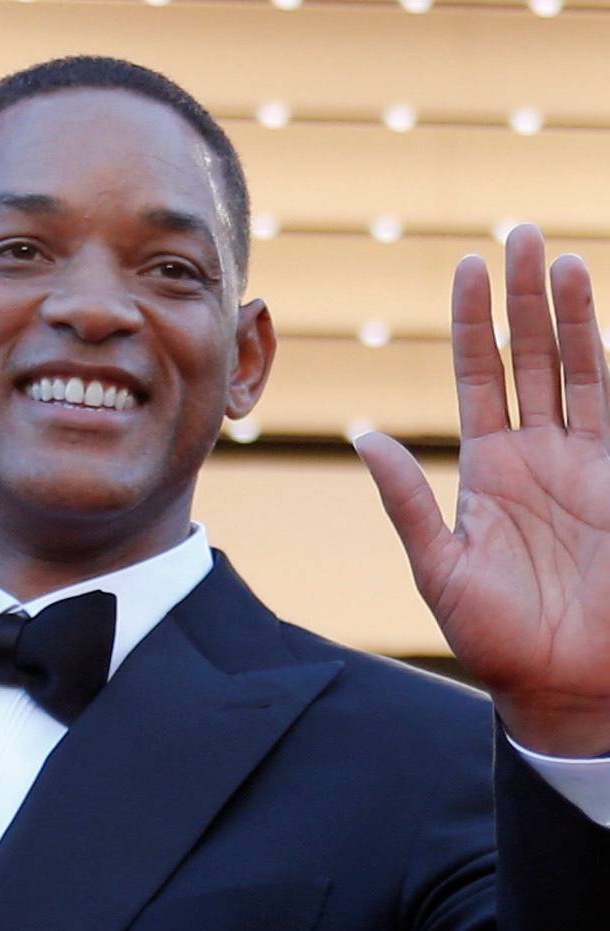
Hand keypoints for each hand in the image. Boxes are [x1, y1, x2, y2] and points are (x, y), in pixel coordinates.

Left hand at [357, 224, 609, 757]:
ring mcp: (587, 462)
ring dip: (572, 311)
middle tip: (518, 231)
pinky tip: (602, 315)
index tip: (468, 265)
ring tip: (560, 253)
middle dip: (526, 295)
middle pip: (533, 355)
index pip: (482, 376)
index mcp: (489, 471)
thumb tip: (362, 435)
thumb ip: (407, 500)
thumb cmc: (497, 639)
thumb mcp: (438, 569)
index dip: (477, 321)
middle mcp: (538, 455)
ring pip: (582, 366)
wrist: (565, 683)